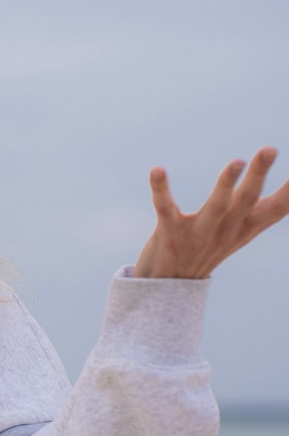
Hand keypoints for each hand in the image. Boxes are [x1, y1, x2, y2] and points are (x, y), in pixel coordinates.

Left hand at [133, 147, 288, 278]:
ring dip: (226, 184)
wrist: (169, 286)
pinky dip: (161, 190)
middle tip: (270, 149)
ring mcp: (199, 233)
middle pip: (247, 200)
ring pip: (216, 206)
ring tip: (236, 162)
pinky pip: (165, 209)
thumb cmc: (210, 247)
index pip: (278, 208)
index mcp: (246, 226)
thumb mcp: (244, 229)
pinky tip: (157, 170)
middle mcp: (226, 230)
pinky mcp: (169, 234)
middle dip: (259, 174)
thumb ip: (268, 208)